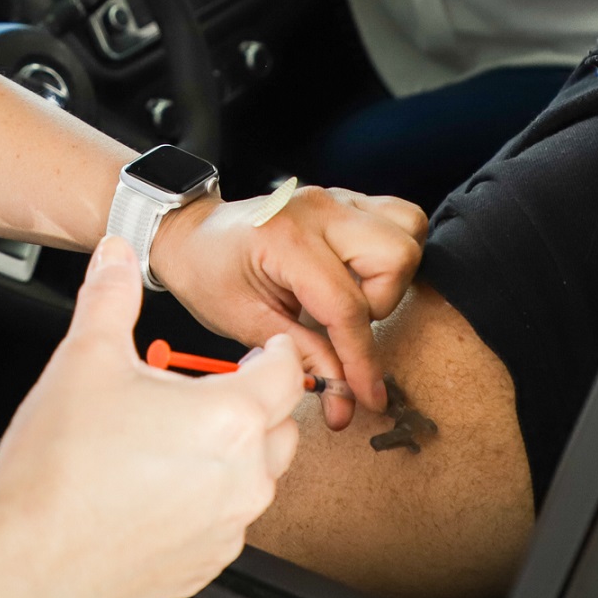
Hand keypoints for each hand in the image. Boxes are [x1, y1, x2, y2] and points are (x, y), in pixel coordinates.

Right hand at [0, 238, 312, 597]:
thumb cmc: (61, 469)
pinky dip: (209, 499)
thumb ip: (110, 296)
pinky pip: (226, 522)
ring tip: (183, 435)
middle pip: (282, 427)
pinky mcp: (204, 563)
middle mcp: (242, 477)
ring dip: (236, 452)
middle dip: (259, 402)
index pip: (284, 373)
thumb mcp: (85, 357)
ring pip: (257, 478)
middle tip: (218, 387)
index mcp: (229, 419)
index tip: (264, 346)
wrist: (31, 557)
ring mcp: (226, 527)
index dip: (275, 351)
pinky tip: (163, 485)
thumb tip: (116, 254)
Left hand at [149, 185, 426, 429]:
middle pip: (395, 256)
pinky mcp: (344, 201)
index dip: (361, 361)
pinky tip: (358, 276)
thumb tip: (344, 397)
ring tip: (353, 296)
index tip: (368, 396)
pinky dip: (388, 252)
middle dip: (381, 304)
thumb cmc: (207, 272)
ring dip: (390, 275)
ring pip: (406, 228)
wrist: (190, 235)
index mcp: (286, 240)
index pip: (347, 306)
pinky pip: (395, 217)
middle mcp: (319, 212)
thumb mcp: (245, 322)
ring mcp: (335, 200)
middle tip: (344, 324)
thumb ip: (303, 356)